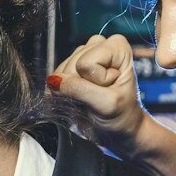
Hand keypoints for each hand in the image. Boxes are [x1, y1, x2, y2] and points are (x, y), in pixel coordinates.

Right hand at [49, 34, 153, 158]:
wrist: (118, 129)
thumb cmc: (121, 116)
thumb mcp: (106, 105)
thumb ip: (80, 90)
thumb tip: (54, 80)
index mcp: (117, 47)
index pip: (87, 62)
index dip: (95, 81)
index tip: (108, 90)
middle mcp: (101, 45)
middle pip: (72, 64)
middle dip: (81, 86)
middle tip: (97, 97)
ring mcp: (85, 54)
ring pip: (62, 70)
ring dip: (72, 90)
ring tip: (89, 98)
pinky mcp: (72, 67)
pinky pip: (56, 77)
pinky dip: (64, 92)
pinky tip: (79, 97)